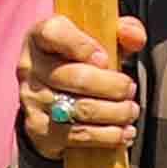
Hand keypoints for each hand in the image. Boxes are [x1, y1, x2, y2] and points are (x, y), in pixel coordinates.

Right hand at [18, 10, 145, 161]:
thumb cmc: (79, 59)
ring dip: (115, 113)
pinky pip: (78, 137)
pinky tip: (123, 132)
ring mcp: (33, 101)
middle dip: (113, 86)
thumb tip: (136, 38)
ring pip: (81, 110)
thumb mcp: (97, 37)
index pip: (54, 33)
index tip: (105, 59)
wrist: (50, 95)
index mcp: (41, 36)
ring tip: (130, 111)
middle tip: (130, 89)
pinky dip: (108, 137)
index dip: (82, 45)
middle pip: (76, 77)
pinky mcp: (40, 131)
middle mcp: (31, 68)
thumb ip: (120, 31)